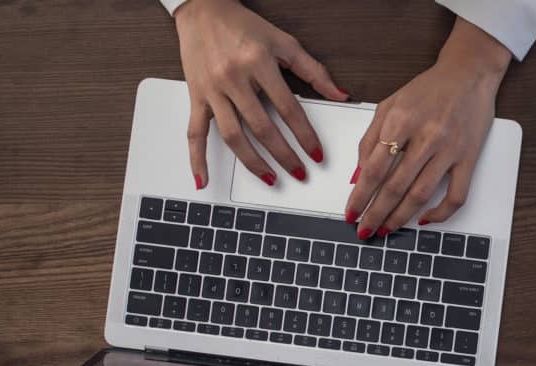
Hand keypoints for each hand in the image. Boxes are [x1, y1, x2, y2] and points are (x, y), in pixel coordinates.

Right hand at [174, 0, 348, 188]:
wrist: (202, 9)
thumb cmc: (243, 26)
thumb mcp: (284, 42)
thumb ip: (314, 71)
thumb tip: (341, 95)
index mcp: (258, 63)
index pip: (288, 108)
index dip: (305, 134)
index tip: (316, 153)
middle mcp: (233, 78)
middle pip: (262, 127)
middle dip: (284, 155)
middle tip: (299, 172)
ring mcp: (212, 90)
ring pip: (233, 135)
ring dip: (252, 162)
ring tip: (270, 178)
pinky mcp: (196, 97)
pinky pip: (195, 132)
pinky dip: (196, 158)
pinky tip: (202, 179)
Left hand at [345, 18, 510, 238]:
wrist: (468, 74)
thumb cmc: (428, 89)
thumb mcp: (389, 105)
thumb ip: (370, 139)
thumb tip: (358, 176)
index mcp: (401, 120)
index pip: (374, 169)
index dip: (360, 196)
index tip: (351, 212)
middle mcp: (426, 136)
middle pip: (395, 187)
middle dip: (376, 213)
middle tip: (364, 230)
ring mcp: (449, 149)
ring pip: (421, 195)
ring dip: (400, 217)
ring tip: (386, 229)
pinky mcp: (468, 158)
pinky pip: (456, 195)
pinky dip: (441, 213)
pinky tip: (425, 219)